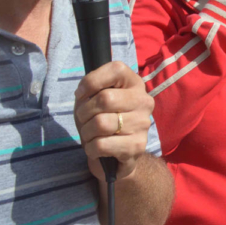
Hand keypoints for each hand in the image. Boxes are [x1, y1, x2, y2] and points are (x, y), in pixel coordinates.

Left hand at [74, 61, 155, 180]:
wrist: (118, 155)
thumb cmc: (103, 120)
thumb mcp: (94, 99)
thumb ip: (91, 89)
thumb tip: (83, 94)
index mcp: (134, 83)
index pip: (116, 70)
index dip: (91, 81)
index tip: (81, 95)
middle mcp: (143, 101)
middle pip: (105, 98)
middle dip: (84, 112)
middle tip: (84, 120)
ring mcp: (143, 123)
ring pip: (100, 123)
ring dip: (86, 132)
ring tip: (90, 136)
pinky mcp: (137, 145)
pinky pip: (101, 145)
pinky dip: (90, 148)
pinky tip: (96, 148)